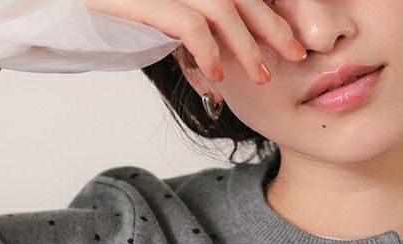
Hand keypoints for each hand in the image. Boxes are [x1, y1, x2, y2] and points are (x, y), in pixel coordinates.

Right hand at [85, 0, 306, 83]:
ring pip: (224, 9)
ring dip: (246, 46)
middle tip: (294, 57)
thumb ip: (187, 33)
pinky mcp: (149, 0)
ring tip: (259, 77)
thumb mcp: (156, 18)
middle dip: (273, 28)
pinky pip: (190, 23)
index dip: (271, 15)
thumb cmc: (108, 9)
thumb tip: (213, 73)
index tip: (293, 43)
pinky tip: (215, 76)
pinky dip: (208, 51)